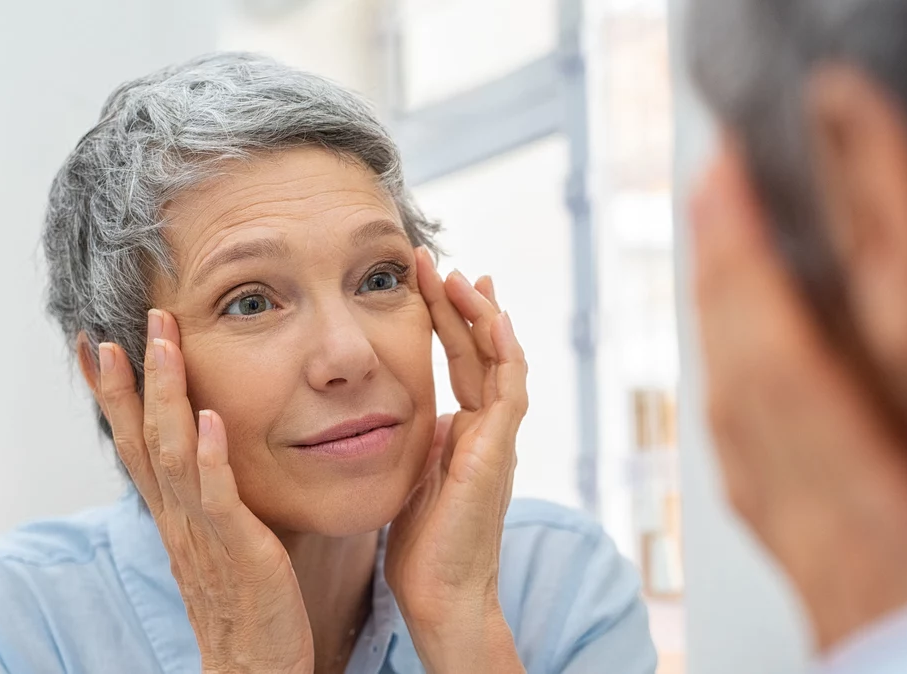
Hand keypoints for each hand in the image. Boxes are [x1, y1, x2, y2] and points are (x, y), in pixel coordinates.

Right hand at [97, 309, 312, 672]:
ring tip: (164, 343)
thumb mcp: (217, 538)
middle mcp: (176, 517)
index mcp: (171, 513)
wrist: (253, 667)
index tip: (95, 342)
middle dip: (132, 378)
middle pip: (141, 437)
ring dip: (166, 396)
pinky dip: (211, 457)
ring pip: (173, 453)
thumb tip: (206, 446)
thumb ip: (207, 493)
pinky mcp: (239, 550)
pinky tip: (212, 418)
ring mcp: (203, 532)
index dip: (113, 393)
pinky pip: (219, 498)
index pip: (132, 441)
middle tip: (126, 323)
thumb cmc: (245, 602)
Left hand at [384, 247, 527, 672]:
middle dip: (460, 303)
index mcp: (466, 432)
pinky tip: (493, 318)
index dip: (446, 319)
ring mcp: (498, 439)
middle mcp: (488, 429)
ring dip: (482, 316)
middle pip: (480, 350)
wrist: (439, 592)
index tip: (427, 279)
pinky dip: (505, 352)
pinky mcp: (498, 453)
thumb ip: (415, 439)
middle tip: (437, 261)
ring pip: (501, 361)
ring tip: (460, 275)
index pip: (462, 360)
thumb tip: (397, 410)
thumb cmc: (422, 545)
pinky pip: (509, 391)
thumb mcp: (411, 474)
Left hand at [691, 142, 906, 650]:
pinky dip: (726, 366)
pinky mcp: (781, 530)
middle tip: (716, 184)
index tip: (732, 194)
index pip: (784, 369)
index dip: (751, 274)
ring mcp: (782, 522)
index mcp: (860, 510)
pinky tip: (728, 337)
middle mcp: (801, 510)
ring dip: (718, 309)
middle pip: (741, 371)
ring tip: (718, 236)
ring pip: (728, 398)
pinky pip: (734, 436)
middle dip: (724, 270)